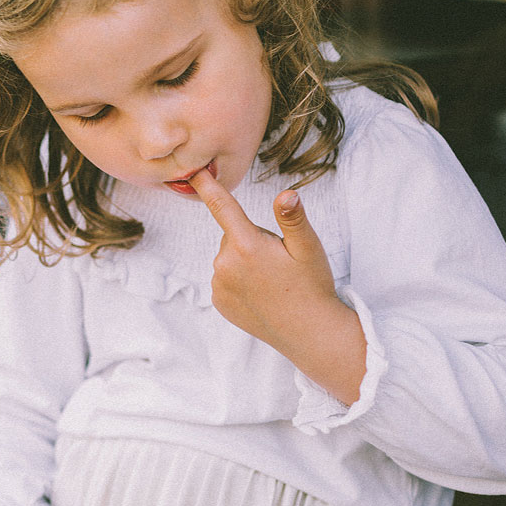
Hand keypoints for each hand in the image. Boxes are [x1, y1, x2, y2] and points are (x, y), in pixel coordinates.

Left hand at [189, 168, 368, 403]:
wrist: (308, 333)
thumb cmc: (312, 286)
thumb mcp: (309, 248)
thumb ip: (293, 219)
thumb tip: (286, 195)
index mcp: (247, 246)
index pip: (222, 207)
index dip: (207, 186)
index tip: (194, 171)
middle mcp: (225, 265)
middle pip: (234, 235)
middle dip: (253, 239)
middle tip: (279, 261)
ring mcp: (219, 285)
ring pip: (229, 257)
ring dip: (246, 261)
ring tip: (272, 280)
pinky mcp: (219, 302)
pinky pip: (225, 278)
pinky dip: (240, 280)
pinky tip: (261, 293)